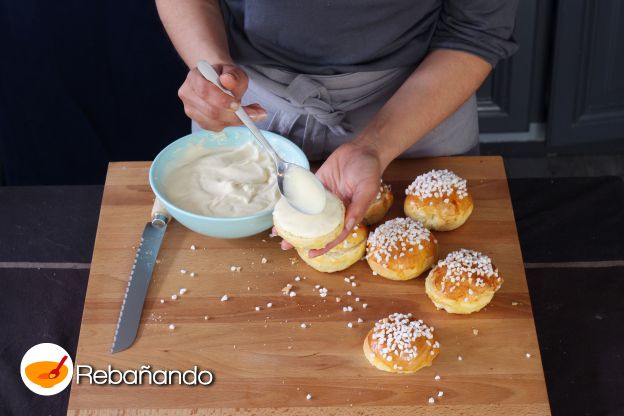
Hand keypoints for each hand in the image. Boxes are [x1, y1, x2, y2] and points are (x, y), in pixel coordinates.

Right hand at [178, 63, 266, 130]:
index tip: (237, 105)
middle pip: (210, 110)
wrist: (219, 81)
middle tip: (254, 113)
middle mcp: (188, 93)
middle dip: (232, 115)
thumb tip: (228, 80)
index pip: (204, 90)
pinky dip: (230, 124)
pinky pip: (215, 127)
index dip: (221, 99)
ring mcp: (190, 109)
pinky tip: (239, 117)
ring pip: (213, 121)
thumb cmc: (227, 76)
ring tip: (252, 113)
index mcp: (194, 76)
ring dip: (234, 120)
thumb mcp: (235, 71)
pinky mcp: (198, 120)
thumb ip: (233, 75)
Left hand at [279, 142, 381, 256]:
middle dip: (301, 238)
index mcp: (348, 214)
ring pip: (307, 214)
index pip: (335, 235)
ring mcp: (323, 198)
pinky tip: (281, 210)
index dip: (324, 246)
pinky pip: (302, 197)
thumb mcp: (368, 190)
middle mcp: (334, 209)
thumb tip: (348, 226)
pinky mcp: (316, 186)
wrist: (362, 149)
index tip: (311, 254)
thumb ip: (358, 208)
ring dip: (294, 223)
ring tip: (277, 232)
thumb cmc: (370, 170)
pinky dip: (292, 204)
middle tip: (285, 246)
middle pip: (317, 228)